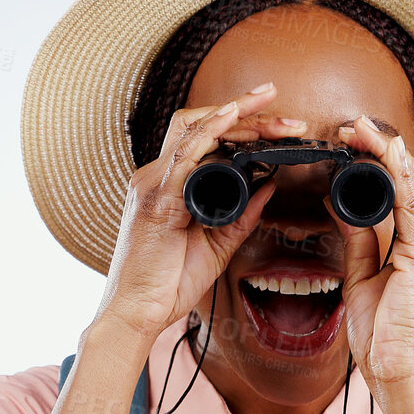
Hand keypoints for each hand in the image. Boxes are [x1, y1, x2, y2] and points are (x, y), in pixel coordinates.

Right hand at [90, 82, 308, 340]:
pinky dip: (210, 132)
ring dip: (236, 115)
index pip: (200, 136)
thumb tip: (269, 185)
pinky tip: (232, 120)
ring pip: (193, 130)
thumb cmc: (167, 284)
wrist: (137, 314)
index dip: (236, 121)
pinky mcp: (156, 201)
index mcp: (167, 185)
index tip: (274, 116)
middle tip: (277, 99)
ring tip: (269, 104)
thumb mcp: (217, 244)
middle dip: (241, 108)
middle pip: (198, 122)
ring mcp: (152, 185)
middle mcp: (155, 177)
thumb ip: (243, 215)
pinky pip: (184, 156)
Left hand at [333, 117, 413, 396]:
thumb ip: (357, 241)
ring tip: (359, 128)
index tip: (353, 142)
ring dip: (386, 152)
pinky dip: (396, 175)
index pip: (408, 191)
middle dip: (382, 148)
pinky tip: (382, 153)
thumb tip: (336, 205)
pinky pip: (412, 206)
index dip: (383, 162)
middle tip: (350, 125)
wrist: (400, 377)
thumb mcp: (363, 278)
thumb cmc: (383, 339)